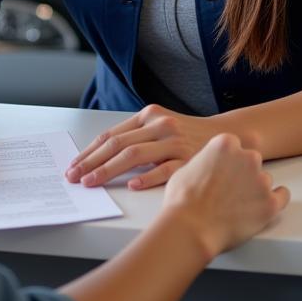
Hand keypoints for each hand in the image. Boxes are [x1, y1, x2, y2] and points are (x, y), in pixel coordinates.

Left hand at [66, 103, 246, 189]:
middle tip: (74, 177)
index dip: (89, 152)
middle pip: (118, 145)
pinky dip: (146, 178)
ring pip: (134, 156)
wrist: (228, 136)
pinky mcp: (189, 159)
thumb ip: (135, 136)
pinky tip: (131, 185)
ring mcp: (174, 142)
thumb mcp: (160, 126)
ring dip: (108, 170)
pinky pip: (164, 169)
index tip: (73, 166)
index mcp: (149, 115)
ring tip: (92, 183)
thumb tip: (97, 156)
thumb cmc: (186, 135)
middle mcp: (160, 125)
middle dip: (92, 162)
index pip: (111, 135)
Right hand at [162, 133, 288, 259]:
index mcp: (226, 143)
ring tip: (238, 205)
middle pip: (251, 161)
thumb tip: (209, 165)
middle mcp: (248, 157)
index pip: (235, 146)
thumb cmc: (183, 199)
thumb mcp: (187, 166)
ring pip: (264, 179)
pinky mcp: (270, 203)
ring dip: (255, 189)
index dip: (228, 161)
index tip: (224, 170)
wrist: (190, 227)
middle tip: (230, 189)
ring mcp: (261, 180)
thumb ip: (206, 160)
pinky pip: (282, 196)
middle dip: (243, 172)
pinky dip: (276, 199)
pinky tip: (265, 203)